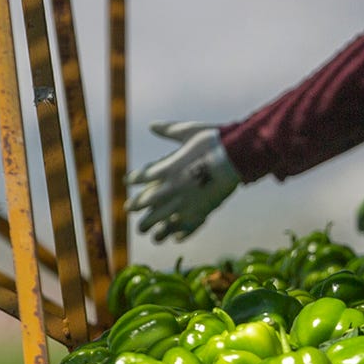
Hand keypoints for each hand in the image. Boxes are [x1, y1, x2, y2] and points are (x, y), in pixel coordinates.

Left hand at [131, 122, 241, 241]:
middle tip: (128, 210)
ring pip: (162, 218)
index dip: (133, 179)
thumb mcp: (188, 131)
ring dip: (152, 226)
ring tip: (146, 233)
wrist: (235, 156)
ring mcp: (185, 202)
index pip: (142, 176)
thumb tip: (152, 125)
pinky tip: (175, 238)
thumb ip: (168, 130)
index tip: (127, 181)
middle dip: (136, 207)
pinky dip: (180, 232)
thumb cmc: (213, 141)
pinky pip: (187, 226)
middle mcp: (171, 188)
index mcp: (167, 168)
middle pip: (147, 202)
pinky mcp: (201, 211)